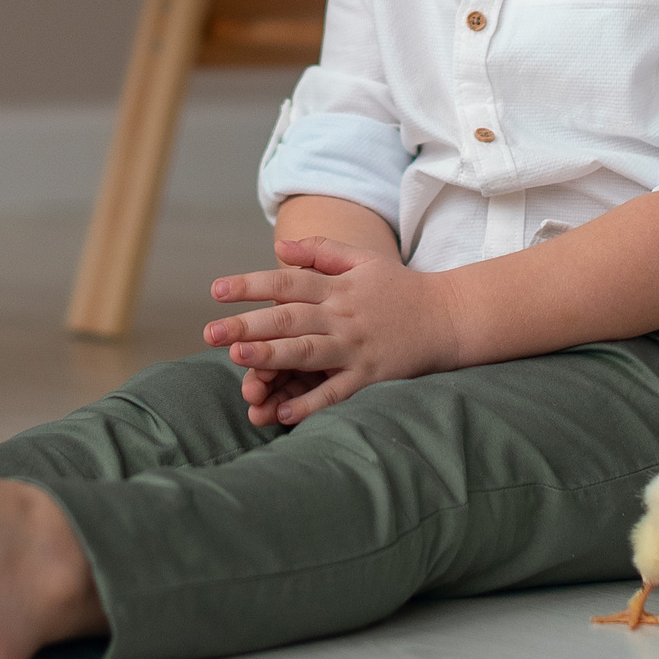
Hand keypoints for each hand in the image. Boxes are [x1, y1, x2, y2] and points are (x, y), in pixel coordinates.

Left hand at [204, 236, 461, 426]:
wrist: (449, 316)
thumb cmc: (400, 287)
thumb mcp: (362, 259)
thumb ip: (320, 251)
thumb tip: (278, 247)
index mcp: (336, 287)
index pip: (286, 283)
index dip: (250, 285)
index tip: (216, 291)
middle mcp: (342, 316)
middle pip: (289, 318)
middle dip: (248, 324)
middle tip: (210, 333)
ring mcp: (356, 347)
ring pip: (307, 351)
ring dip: (272, 355)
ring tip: (238, 359)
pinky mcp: (371, 375)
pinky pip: (338, 391)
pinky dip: (312, 402)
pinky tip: (284, 411)